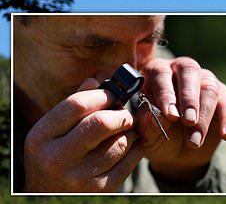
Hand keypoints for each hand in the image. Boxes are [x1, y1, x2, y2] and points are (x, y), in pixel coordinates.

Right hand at [24, 79, 142, 191]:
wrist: (51, 196)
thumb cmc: (54, 155)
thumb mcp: (52, 132)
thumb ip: (73, 106)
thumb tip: (97, 81)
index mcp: (41, 138)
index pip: (77, 105)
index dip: (101, 95)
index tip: (113, 94)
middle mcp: (57, 158)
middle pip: (101, 123)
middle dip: (120, 113)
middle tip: (124, 113)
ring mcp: (80, 177)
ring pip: (121, 141)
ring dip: (131, 130)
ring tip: (126, 129)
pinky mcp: (102, 189)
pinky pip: (131, 159)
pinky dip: (137, 147)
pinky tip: (131, 144)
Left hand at [136, 57, 225, 183]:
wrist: (177, 154)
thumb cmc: (156, 137)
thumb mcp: (147, 136)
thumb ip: (147, 125)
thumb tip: (154, 117)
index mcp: (156, 73)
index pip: (161, 74)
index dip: (166, 94)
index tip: (170, 116)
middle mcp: (181, 70)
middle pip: (189, 71)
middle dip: (189, 98)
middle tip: (188, 121)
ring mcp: (204, 80)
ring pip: (209, 88)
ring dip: (204, 117)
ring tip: (194, 141)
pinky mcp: (223, 96)